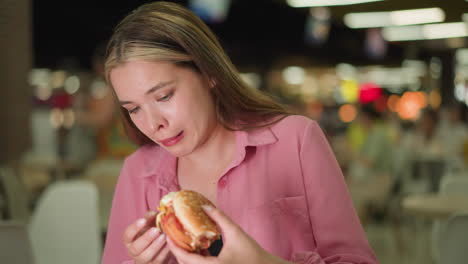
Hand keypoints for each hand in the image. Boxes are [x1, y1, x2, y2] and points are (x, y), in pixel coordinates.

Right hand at [123, 211, 171, 263]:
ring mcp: (144, 260)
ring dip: (156, 246)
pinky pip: (159, 259)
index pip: (127, 235)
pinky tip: (170, 243)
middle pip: (136, 248)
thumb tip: (157, 212)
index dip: (134, 228)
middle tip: (156, 230)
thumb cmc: (151, 233)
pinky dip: (165, 251)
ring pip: (146, 255)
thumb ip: (151, 217)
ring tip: (164, 237)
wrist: (157, 249)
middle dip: (146, 239)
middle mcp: (134, 251)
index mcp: (130, 240)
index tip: (143, 220)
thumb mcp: (149, 224)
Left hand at [166, 206, 289, 263]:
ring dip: (185, 255)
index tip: (167, 234)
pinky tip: (196, 248)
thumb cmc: (252, 252)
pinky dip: (195, 259)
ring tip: (180, 239)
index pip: (185, 258)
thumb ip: (219, 217)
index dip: (173, 246)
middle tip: (171, 235)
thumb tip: (204, 205)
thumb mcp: (235, 232)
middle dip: (176, 250)